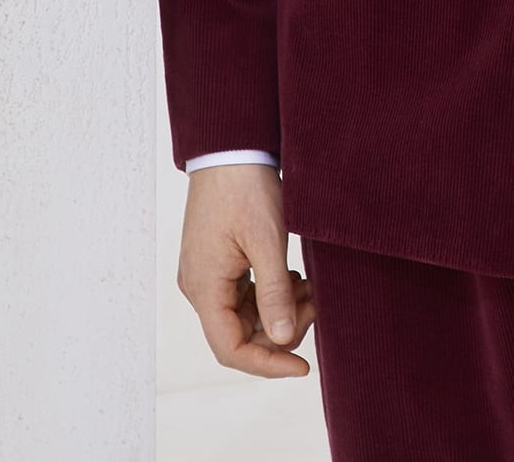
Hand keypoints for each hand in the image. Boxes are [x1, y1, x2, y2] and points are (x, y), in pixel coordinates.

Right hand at [178, 163, 315, 376]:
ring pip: (245, 315)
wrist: (231, 147)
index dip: (268, 364)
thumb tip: (285, 340)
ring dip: (279, 310)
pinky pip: (244, 294)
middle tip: (314, 304)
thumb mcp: (267, 240)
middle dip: (280, 330)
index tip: (304, 367)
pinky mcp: (218, 261)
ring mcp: (207, 273)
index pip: (231, 348)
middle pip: (239, 334)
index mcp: (204, 287)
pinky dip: (271, 293)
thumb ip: (275, 293)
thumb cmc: (246, 187)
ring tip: (310, 288)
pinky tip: (294, 278)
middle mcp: (199, 286)